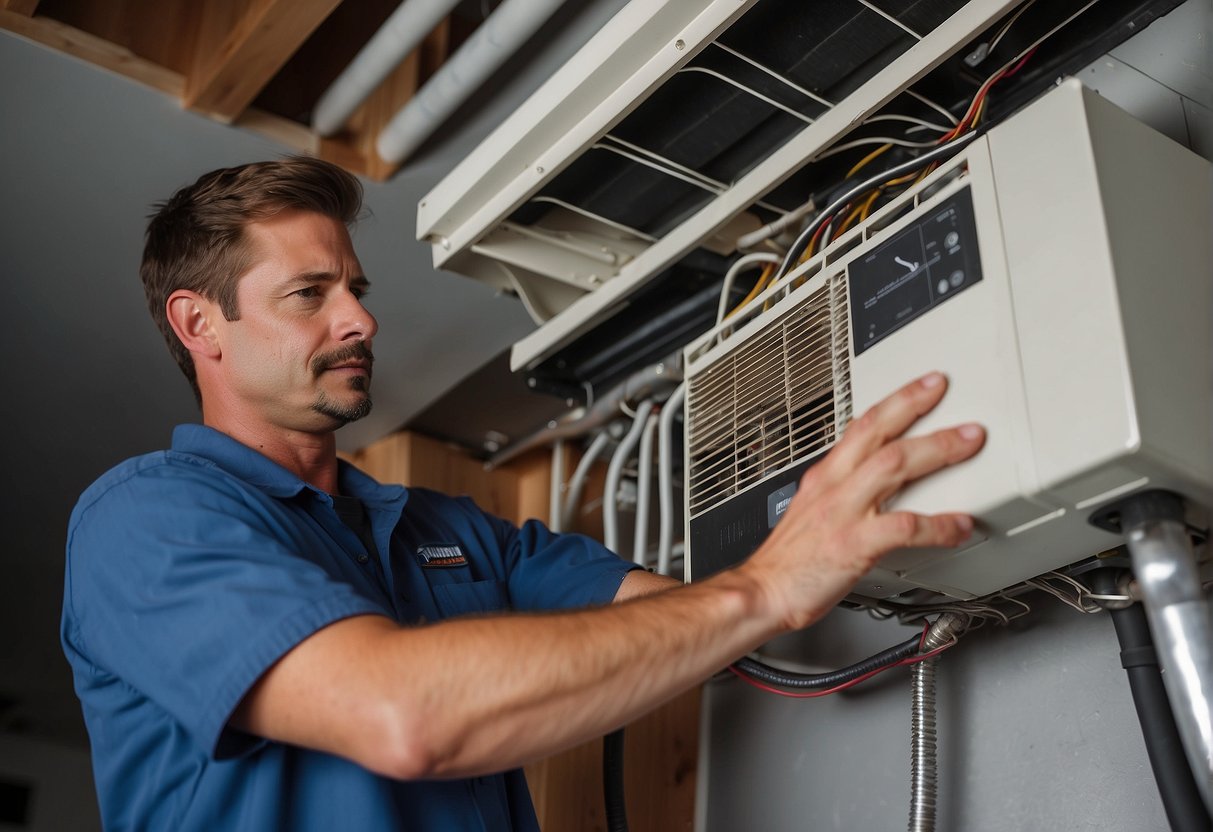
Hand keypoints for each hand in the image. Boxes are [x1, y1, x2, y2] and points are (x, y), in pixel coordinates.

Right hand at [739, 371, 984, 630]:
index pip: (861, 425)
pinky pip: (904, 527)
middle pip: (879, 433)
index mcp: (825, 477)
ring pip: (893, 466)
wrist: (762, 592)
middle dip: (916, 407)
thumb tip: (875, 486)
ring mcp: (844, 513)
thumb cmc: (788, 561)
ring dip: (936, 450)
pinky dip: (937, 524)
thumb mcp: (812, 511)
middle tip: (947, 392)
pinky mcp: (854, 545)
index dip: (896, 401)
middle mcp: (834, 486)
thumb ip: (843, 493)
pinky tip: (960, 526)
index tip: (924, 386)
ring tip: (969, 442)